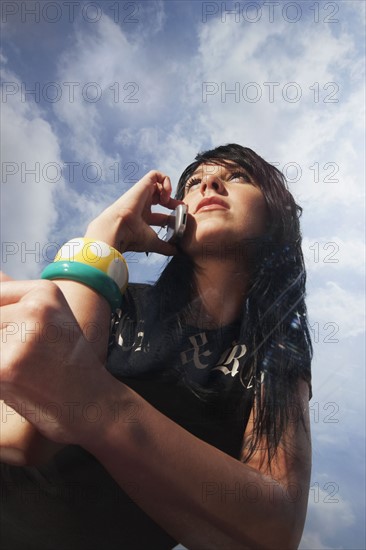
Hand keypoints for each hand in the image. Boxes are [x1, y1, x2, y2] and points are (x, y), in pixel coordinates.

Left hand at [0, 274, 115, 445]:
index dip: (1, 323)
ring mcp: (22, 336)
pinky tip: (16, 385)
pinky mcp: (6, 367)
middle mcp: (35, 307)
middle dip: (1, 344)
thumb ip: (14, 297)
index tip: (14, 337)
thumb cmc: (67, 363)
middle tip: (24, 357)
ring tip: (22, 371)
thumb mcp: (51, 318)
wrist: (93, 404)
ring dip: (0, 360)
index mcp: (44, 291)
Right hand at [85, 170, 184, 254]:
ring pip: (158, 184)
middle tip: (180, 208)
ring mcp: (142, 195)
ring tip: (168, 200)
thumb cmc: (132, 237)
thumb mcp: (153, 242)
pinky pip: (155, 174)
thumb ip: (165, 247)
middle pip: (161, 199)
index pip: (162, 217)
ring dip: (168, 190)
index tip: (179, 223)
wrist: (119, 229)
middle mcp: (142, 206)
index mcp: (144, 219)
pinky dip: (165, 180)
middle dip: (173, 202)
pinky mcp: (142, 185)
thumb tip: (177, 251)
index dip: (173, 217)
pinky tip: (166, 193)